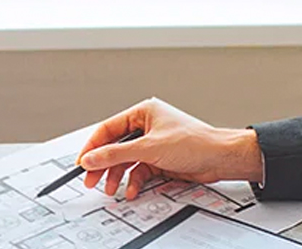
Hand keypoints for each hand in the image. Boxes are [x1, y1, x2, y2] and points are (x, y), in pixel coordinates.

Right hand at [75, 98, 263, 200]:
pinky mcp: (160, 159)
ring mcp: (153, 143)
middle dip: (103, 164)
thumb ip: (116, 154)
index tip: (82, 162)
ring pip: (126, 160)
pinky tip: (132, 189)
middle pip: (115, 146)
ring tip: (112, 189)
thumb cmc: (194, 142)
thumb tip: (91, 157)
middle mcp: (147, 126)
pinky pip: (139, 170)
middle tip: (91, 180)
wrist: (219, 158)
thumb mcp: (148, 148)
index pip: (108, 128)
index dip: (93, 146)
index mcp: (144, 112)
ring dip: (118, 175)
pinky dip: (134, 181)